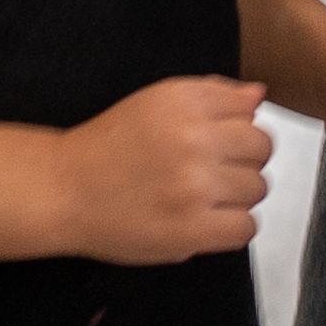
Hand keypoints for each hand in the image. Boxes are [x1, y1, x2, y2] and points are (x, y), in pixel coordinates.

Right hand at [47, 76, 277, 263]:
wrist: (64, 190)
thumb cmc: (109, 146)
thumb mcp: (155, 103)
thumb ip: (210, 95)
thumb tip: (258, 96)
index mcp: (183, 102)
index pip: (248, 110)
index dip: (234, 126)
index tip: (212, 140)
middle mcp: (193, 139)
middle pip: (261, 148)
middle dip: (241, 159)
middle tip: (210, 170)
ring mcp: (196, 187)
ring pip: (258, 188)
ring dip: (236, 194)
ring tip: (202, 196)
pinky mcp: (193, 230)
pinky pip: (247, 227)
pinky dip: (230, 226)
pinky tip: (205, 220)